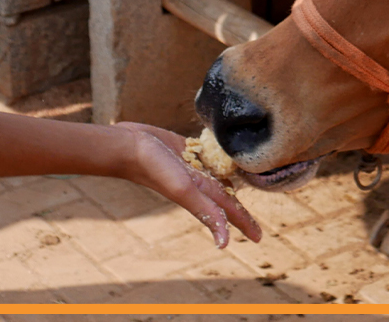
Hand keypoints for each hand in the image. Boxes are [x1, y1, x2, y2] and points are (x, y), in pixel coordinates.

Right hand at [114, 122, 261, 248]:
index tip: (259, 238)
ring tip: (243, 187)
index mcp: (203, 194)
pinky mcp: (184, 149)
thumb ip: (206, 212)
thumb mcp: (184, 191)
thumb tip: (224, 243)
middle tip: (254, 221)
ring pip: (218, 177)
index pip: (230, 211)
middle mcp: (199, 183)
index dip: (245, 223)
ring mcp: (191, 167)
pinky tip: (222, 155)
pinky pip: (206, 156)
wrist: (129, 146)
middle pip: (226, 198)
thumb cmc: (155, 169)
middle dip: (239, 209)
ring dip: (230, 183)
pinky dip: (217, 158)